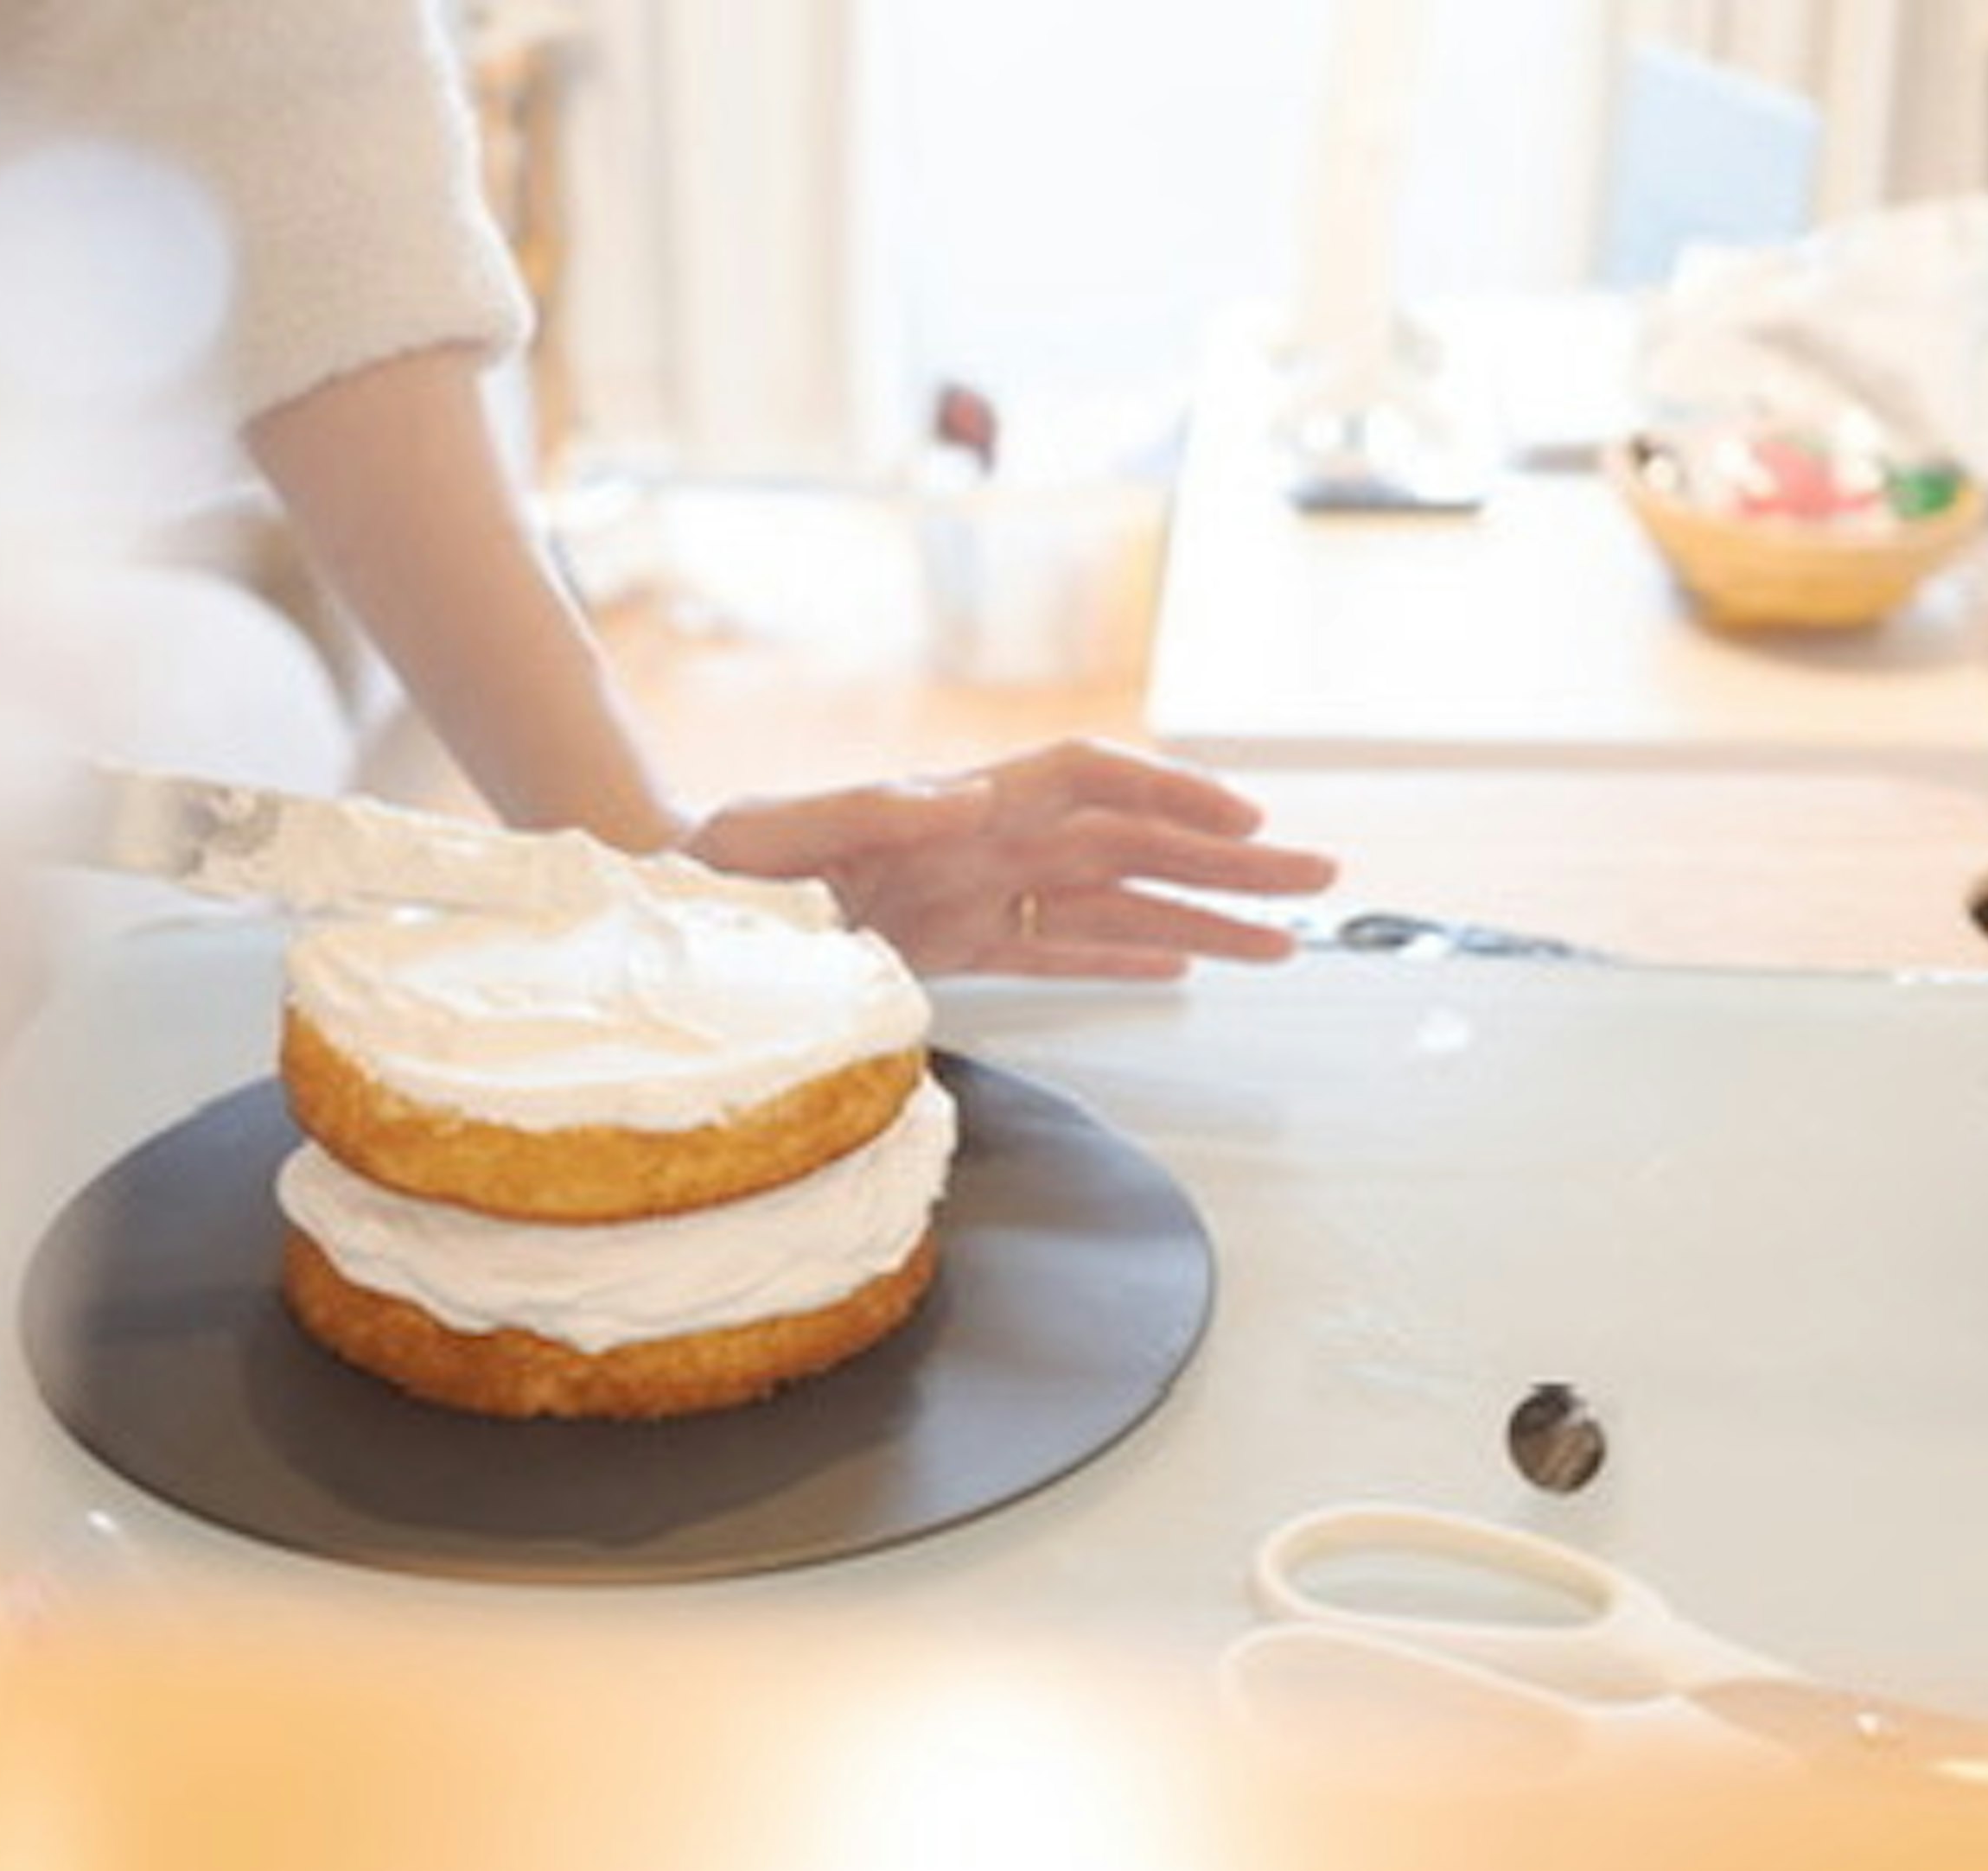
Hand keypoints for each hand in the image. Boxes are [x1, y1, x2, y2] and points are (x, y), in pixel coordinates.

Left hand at [683, 737, 1337, 977]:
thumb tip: (968, 803)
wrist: (666, 897)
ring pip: (1113, 904)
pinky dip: (1118, 960)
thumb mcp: (777, 833)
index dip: (1169, 793)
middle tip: (1321, 883)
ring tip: (1284, 942)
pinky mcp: (953, 948)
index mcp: (958, 808)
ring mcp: (976, 897)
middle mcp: (983, 846)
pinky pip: (1056, 951)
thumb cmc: (714, 859)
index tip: (1242, 820)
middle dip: (1226, 860)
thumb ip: (872, 815)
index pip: (1090, 784)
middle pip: (1130, 844)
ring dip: (1199, 917)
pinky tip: (1181, 969)